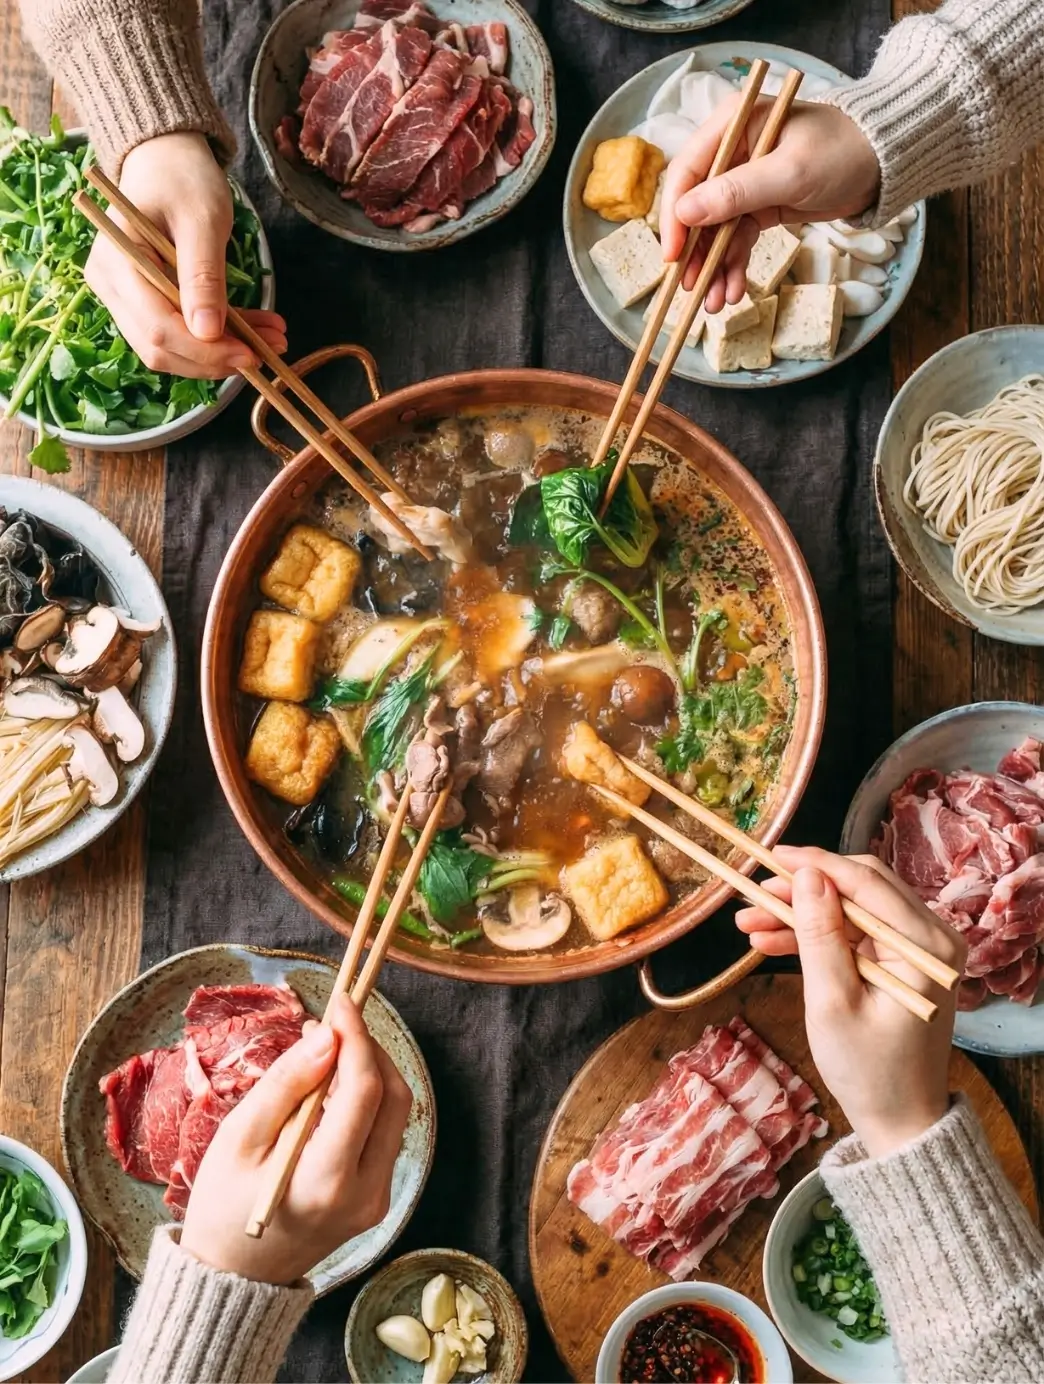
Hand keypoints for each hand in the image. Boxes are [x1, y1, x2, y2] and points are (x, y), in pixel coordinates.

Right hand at [84, 132, 287, 378]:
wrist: (167, 161)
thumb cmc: (183, 179)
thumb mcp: (202, 221)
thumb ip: (203, 276)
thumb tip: (208, 333)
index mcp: (116, 262)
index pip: (159, 329)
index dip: (206, 351)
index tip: (253, 354)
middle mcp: (109, 286)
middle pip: (160, 349)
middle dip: (217, 358)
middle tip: (270, 350)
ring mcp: (122, 298)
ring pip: (170, 351)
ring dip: (221, 355)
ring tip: (271, 340)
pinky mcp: (141, 304)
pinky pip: (177, 336)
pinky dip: (215, 342)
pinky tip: (254, 333)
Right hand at [181, 994, 411, 1283]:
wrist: (231, 1279)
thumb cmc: (222, 1208)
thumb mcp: (240, 1139)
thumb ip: (286, 1085)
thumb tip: (328, 1037)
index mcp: (328, 1179)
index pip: (365, 1091)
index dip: (357, 1037)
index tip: (342, 1000)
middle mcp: (366, 1192)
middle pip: (394, 1099)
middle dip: (369, 1049)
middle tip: (335, 1022)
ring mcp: (376, 1199)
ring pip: (396, 1115)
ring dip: (370, 1072)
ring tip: (327, 1048)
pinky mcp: (375, 1199)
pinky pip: (384, 1135)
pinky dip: (367, 1101)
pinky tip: (332, 1085)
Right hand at [660, 97, 880, 310]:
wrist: (884, 164)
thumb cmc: (842, 152)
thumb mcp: (790, 172)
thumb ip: (737, 192)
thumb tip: (686, 213)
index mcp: (732, 125)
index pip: (686, 171)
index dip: (675, 215)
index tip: (674, 255)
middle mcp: (732, 151)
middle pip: (696, 206)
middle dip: (694, 250)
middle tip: (691, 287)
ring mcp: (744, 182)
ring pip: (715, 230)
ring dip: (713, 267)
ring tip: (714, 302)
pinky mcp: (759, 206)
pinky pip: (737, 240)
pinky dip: (733, 265)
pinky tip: (733, 290)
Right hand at [736, 847, 966, 1158]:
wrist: (898, 1120)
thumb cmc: (867, 1070)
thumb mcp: (832, 1002)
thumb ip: (818, 935)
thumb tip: (806, 876)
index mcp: (926, 946)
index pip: (866, 882)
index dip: (815, 864)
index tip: (769, 856)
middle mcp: (931, 937)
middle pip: (860, 887)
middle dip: (803, 889)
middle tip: (753, 894)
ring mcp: (918, 948)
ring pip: (850, 908)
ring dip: (802, 913)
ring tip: (749, 922)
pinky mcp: (901, 961)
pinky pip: (854, 932)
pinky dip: (816, 934)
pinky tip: (770, 940)